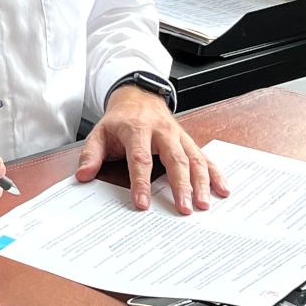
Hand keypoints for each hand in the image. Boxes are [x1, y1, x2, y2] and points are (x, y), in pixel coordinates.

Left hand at [79, 86, 228, 213]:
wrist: (138, 95)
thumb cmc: (120, 119)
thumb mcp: (100, 132)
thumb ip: (91, 154)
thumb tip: (83, 175)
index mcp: (137, 128)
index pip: (140, 158)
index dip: (142, 182)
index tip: (143, 204)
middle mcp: (162, 132)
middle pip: (174, 159)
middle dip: (181, 185)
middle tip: (185, 209)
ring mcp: (178, 136)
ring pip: (194, 158)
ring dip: (201, 182)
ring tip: (203, 205)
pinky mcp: (188, 141)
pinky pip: (204, 157)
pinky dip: (215, 173)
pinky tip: (222, 189)